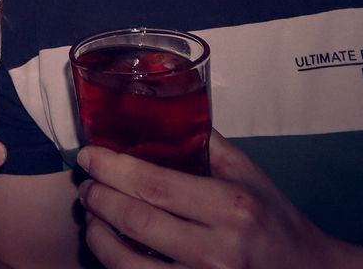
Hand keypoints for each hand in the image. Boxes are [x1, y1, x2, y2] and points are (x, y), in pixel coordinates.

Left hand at [78, 134, 344, 267]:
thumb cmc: (276, 222)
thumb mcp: (250, 175)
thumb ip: (206, 143)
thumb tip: (161, 109)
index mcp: (231, 207)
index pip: (153, 185)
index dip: (111, 169)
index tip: (88, 157)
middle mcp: (218, 249)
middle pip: (135, 221)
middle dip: (98, 199)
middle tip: (85, 186)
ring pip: (127, 262)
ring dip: (98, 236)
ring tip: (91, 216)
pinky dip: (117, 264)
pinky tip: (112, 247)